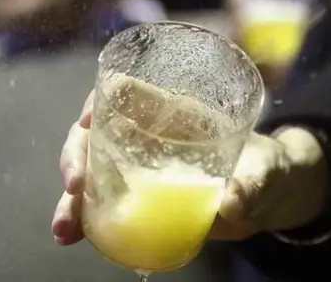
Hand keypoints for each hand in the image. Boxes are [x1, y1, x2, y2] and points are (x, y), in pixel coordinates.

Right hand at [51, 89, 329, 244]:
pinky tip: (69, 236)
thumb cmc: (266, 167)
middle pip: (97, 135)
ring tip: (64, 227)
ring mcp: (139, 170)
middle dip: (76, 155)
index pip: (127, 93)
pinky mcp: (138, 201)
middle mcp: (148, 137)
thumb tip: (232, 202)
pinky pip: (101, 206)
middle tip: (74, 185)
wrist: (265, 199)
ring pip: (91, 173)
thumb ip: (254, 183)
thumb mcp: (266, 170)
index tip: (89, 120)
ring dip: (71, 198)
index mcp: (175, 113)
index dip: (102, 99)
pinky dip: (81, 219)